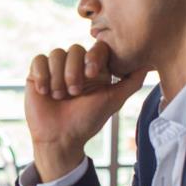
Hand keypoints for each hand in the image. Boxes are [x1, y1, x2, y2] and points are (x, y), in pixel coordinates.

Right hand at [25, 41, 147, 180]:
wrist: (60, 138)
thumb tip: (148, 64)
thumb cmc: (87, 121)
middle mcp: (75, 66)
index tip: (91, 74)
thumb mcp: (113, 100)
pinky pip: (38, 60)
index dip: (93, 57)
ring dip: (58, 77)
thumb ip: (132, 82)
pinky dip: (42, 75)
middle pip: (75, 49)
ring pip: (56, 54)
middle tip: (74, 93)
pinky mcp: (37, 74)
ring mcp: (55, 69)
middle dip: (74, 72)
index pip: (95, 48)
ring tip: (58, 96)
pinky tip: (44, 91)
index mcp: (94, 69)